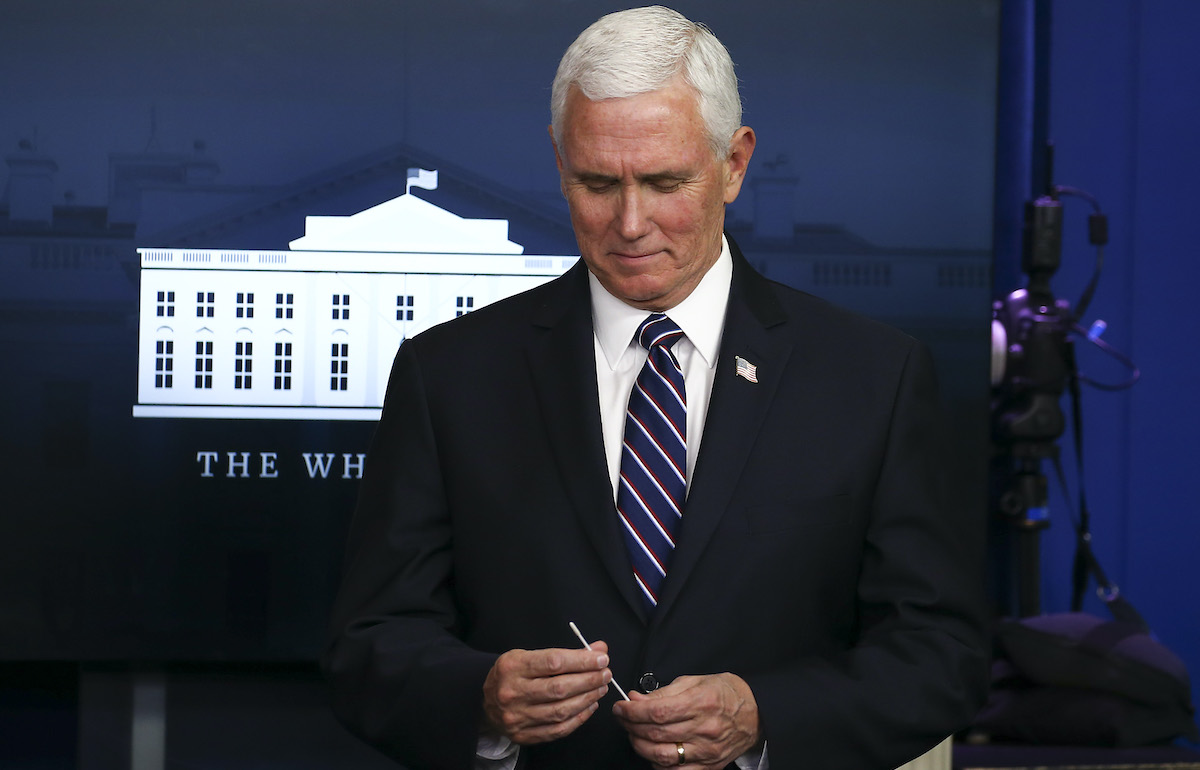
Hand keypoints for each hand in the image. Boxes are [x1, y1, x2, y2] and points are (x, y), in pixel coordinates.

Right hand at [481, 642, 612, 744]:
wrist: (486, 703)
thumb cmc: (512, 675)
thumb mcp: (529, 655)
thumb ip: (563, 653)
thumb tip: (598, 650)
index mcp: (512, 667)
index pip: (553, 662)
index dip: (581, 661)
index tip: (601, 658)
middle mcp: (512, 692)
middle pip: (559, 688)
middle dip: (589, 680)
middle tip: (605, 674)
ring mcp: (517, 717)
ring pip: (560, 711)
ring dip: (587, 699)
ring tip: (600, 688)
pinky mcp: (523, 735)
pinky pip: (558, 730)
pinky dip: (578, 718)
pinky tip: (590, 706)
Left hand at [613, 673, 760, 768]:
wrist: (755, 714)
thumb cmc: (725, 693)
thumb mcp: (695, 682)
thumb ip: (663, 692)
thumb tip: (636, 699)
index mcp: (701, 702)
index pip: (657, 711)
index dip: (633, 711)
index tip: (621, 708)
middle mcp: (705, 728)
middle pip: (656, 734)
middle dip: (631, 727)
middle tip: (623, 719)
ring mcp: (707, 751)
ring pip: (663, 756)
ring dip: (641, 747)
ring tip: (635, 735)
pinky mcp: (709, 766)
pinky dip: (659, 765)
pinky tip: (653, 753)